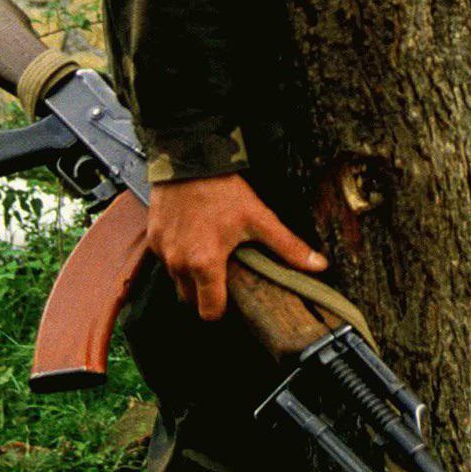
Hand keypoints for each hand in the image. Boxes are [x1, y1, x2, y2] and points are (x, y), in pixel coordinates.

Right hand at [146, 173, 326, 321]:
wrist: (190, 160)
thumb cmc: (222, 190)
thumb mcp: (259, 218)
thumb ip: (288, 247)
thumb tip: (319, 265)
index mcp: (205, 264)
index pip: (209, 312)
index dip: (222, 309)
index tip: (231, 297)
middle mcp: (179, 263)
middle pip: (191, 299)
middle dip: (206, 292)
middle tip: (223, 272)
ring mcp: (162, 252)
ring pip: (177, 279)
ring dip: (191, 274)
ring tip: (209, 252)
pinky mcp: (152, 239)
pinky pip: (165, 260)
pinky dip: (178, 256)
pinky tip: (193, 238)